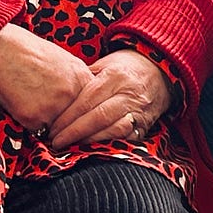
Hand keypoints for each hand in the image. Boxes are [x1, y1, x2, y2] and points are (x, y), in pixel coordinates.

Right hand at [0, 24, 92, 134]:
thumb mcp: (65, 60)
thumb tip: (85, 97)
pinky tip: (23, 105)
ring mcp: (55, 108)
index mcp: (83, 79)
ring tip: (35, 105)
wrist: (3, 51)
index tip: (77, 120)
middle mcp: (72, 95)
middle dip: (67, 125)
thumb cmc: (31, 53)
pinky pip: (37, 130)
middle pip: (76, 122)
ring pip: (57, 129)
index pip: (91, 108)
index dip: (83, 115)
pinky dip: (31, 123)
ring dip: (49, 125)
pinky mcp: (35, 118)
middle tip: (53, 118)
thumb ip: (78, 80)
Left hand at [46, 48, 173, 148]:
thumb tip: (57, 95)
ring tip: (72, 147)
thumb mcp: (105, 64)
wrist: (160, 71)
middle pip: (98, 117)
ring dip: (91, 141)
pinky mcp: (145, 125)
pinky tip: (94, 149)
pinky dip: (109, 144)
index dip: (67, 117)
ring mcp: (139, 110)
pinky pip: (127, 139)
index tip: (52, 128)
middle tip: (56, 141)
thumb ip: (84, 79)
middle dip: (74, 132)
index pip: (87, 100)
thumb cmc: (125, 67)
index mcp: (114, 76)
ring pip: (114, 130)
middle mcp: (128, 94)